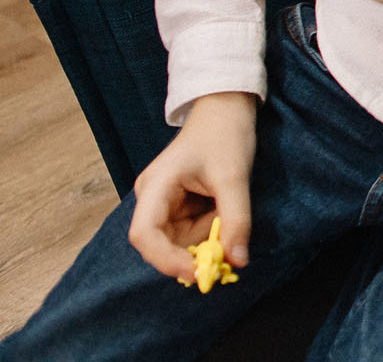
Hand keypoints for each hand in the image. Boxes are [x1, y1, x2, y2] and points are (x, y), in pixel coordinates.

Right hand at [127, 93, 257, 280]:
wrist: (226, 109)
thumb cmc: (225, 134)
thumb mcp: (234, 177)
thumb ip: (236, 220)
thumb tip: (238, 261)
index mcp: (155, 186)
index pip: (144, 235)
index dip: (166, 260)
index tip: (197, 272)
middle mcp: (152, 199)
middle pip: (161, 244)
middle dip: (193, 252)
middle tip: (226, 249)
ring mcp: (163, 204)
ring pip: (179, 241)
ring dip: (206, 238)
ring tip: (225, 206)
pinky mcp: (177, 207)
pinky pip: (190, 232)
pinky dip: (209, 230)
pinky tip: (221, 206)